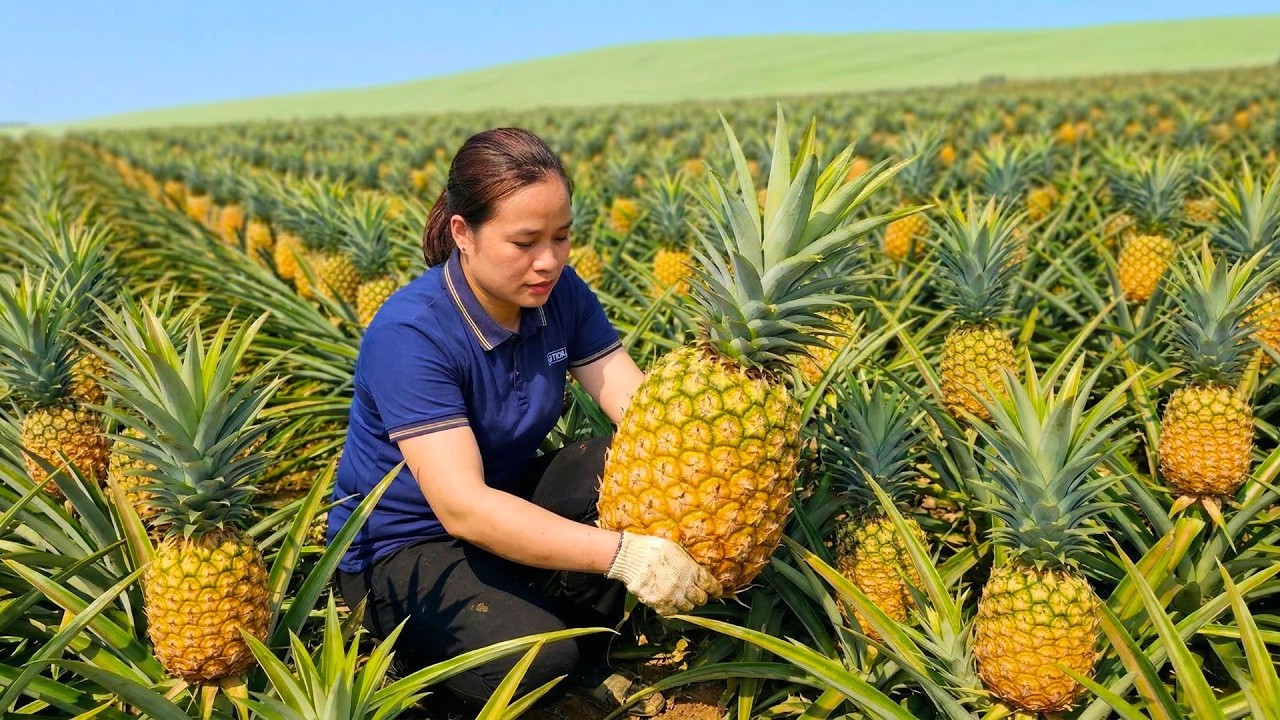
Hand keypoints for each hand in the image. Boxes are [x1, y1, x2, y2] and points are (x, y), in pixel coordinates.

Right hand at [605, 532, 721, 615]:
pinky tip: (669, 601)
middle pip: (701, 599)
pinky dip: (673, 608)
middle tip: (697, 593)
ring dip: (687, 603)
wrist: (631, 557)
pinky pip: (671, 612)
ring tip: (681, 596)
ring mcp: (671, 597)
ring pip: (687, 608)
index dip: (715, 590)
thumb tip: (697, 572)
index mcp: (691, 570)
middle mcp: (684, 586)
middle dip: (701, 596)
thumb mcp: (677, 550)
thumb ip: (689, 564)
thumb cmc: (653, 549)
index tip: (717, 592)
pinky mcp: (658, 604)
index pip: (710, 585)